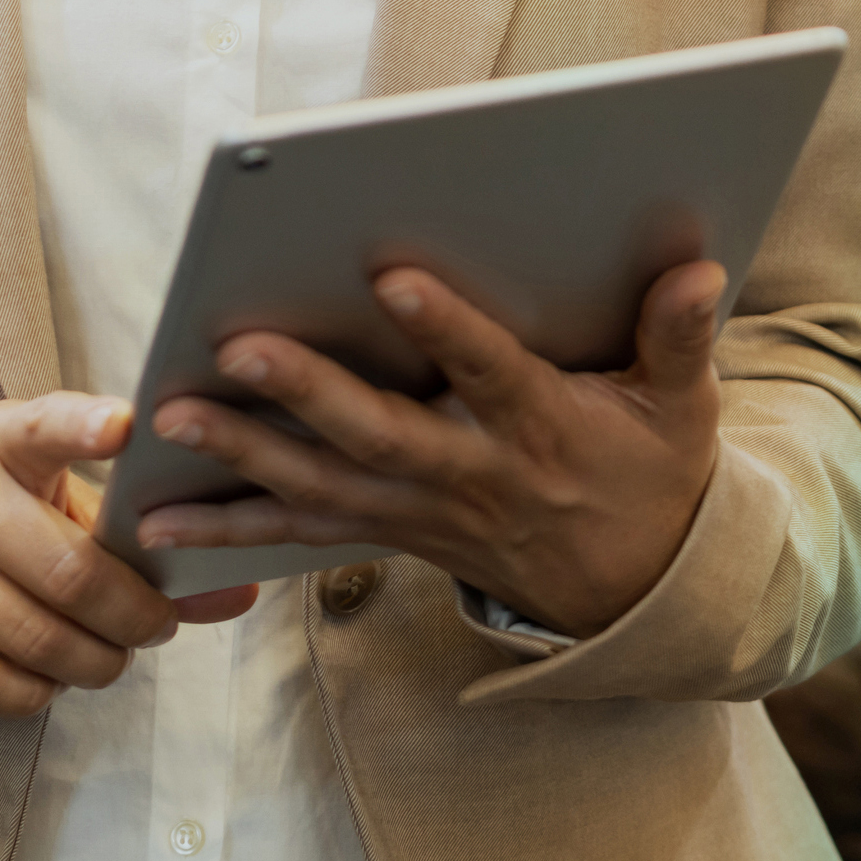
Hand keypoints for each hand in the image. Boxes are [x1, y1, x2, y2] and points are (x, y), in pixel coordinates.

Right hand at [0, 392, 260, 716]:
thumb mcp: (28, 464)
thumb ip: (120, 518)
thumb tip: (232, 593)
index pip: (43, 425)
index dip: (84, 427)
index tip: (124, 426)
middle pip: (65, 574)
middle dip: (134, 616)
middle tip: (158, 626)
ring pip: (26, 637)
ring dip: (91, 662)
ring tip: (112, 656)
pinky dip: (30, 692)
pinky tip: (51, 678)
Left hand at [138, 260, 725, 636]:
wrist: (635, 592)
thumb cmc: (654, 475)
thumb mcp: (685, 411)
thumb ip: (682, 338)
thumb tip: (700, 269)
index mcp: (543, 431)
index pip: (491, 373)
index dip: (447, 329)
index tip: (395, 276)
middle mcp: (473, 475)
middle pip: (381, 434)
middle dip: (308, 392)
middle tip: (239, 346)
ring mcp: (425, 511)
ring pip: (326, 484)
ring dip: (245, 455)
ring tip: (173, 418)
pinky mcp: (393, 532)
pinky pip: (304, 529)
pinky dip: (231, 523)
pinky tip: (160, 513)